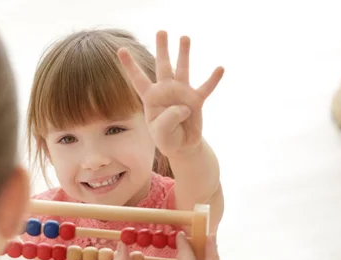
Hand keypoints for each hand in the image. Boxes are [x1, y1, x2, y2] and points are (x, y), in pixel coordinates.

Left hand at [117, 31, 223, 157]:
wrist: (182, 146)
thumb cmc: (167, 138)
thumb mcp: (161, 133)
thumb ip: (168, 119)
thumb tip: (184, 106)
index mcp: (152, 98)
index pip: (138, 79)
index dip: (130, 66)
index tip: (120, 50)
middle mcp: (166, 91)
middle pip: (163, 66)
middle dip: (162, 49)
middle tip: (161, 31)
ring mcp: (182, 93)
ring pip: (183, 69)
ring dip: (184, 53)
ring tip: (184, 37)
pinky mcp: (196, 101)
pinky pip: (206, 88)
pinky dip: (213, 79)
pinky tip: (220, 68)